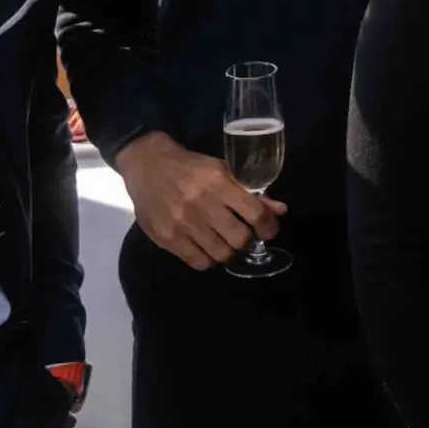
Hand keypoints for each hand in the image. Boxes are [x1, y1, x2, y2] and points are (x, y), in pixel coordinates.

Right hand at [108, 133, 279, 269]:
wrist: (148, 166)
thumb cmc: (191, 167)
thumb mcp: (223, 170)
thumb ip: (251, 191)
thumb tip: (280, 210)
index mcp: (218, 182)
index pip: (254, 213)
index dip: (268, 227)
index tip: (269, 231)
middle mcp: (201, 204)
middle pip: (239, 238)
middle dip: (247, 240)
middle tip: (243, 236)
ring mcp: (182, 223)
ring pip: (221, 254)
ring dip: (228, 251)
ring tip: (225, 242)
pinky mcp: (167, 237)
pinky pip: (199, 262)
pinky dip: (209, 259)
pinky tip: (207, 248)